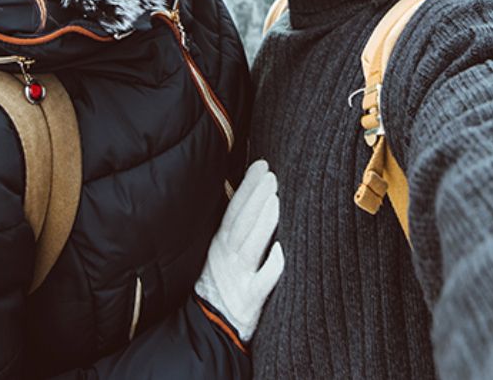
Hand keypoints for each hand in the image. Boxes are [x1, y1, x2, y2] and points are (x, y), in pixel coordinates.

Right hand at [194, 159, 284, 340]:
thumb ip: (234, 228)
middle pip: (240, 224)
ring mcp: (238, 279)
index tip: (261, 165)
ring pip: (250, 247)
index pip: (233, 210)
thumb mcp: (220, 254)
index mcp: (220, 245)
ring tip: (275, 199)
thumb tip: (250, 193)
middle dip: (254, 197)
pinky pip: (261, 283)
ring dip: (263, 223)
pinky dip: (271, 267)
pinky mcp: (249, 301)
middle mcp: (227, 259)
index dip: (246, 187)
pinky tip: (282, 250)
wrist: (210, 328)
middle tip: (270, 175)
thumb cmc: (222, 286)